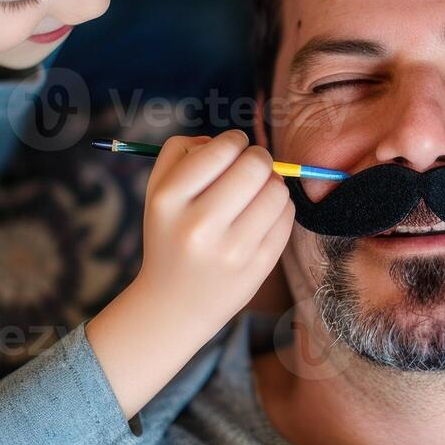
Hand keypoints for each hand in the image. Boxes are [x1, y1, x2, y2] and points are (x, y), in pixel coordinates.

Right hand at [87, 131, 294, 416]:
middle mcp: (199, 226)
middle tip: (252, 166)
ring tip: (258, 192)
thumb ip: (181, 150)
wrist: (174, 304)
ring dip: (273, 183)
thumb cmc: (170, 234)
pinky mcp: (258, 267)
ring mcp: (232, 250)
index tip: (235, 147)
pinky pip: (287, 217)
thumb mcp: (157, 191)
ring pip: (277, 190)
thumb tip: (228, 140)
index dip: (235, 141)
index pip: (221, 150)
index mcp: (169, 200)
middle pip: (255, 166)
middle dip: (259, 159)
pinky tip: (263, 215)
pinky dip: (280, 208)